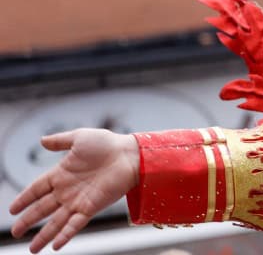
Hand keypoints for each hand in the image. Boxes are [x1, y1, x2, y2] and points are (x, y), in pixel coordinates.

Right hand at [9, 129, 138, 252]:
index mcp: (61, 174)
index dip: (24, 199)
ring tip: (32, 249)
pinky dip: (65, 234)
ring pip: (56, 221)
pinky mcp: (92, 207)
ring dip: (44, 235)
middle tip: (16, 233)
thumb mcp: (80, 137)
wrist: (130, 154)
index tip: (12, 210)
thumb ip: (60, 141)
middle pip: (42, 208)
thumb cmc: (108, 144)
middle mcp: (67, 190)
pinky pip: (75, 224)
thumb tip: (41, 141)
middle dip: (28, 221)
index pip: (37, 189)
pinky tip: (55, 245)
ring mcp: (79, 200)